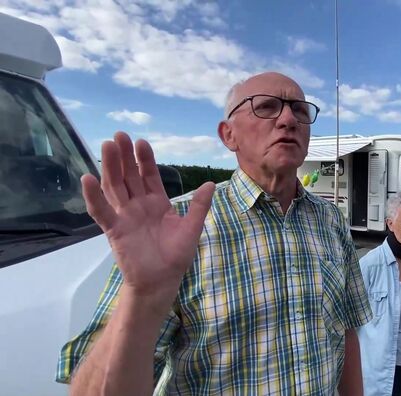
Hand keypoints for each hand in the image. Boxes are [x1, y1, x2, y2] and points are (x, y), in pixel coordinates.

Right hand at [82, 132, 214, 306]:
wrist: (162, 281)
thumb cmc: (176, 256)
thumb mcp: (192, 228)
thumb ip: (200, 206)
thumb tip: (211, 183)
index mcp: (157, 203)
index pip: (149, 176)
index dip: (145, 159)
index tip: (141, 142)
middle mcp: (138, 206)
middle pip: (129, 176)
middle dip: (125, 156)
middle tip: (119, 135)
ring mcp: (125, 216)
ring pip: (115, 187)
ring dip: (110, 167)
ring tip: (107, 146)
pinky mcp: (114, 230)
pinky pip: (102, 211)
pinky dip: (93, 196)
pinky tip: (88, 179)